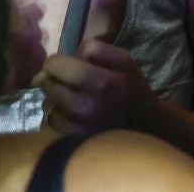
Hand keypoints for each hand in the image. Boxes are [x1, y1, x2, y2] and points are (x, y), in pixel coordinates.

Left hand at [36, 39, 155, 133]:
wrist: (146, 128)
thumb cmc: (133, 90)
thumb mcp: (124, 60)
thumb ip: (92, 50)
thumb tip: (52, 64)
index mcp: (103, 83)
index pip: (55, 64)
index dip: (59, 62)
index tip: (68, 65)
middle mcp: (86, 108)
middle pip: (46, 83)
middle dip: (55, 79)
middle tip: (71, 83)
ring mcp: (76, 128)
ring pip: (46, 104)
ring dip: (55, 100)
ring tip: (73, 100)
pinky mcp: (70, 142)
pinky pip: (49, 122)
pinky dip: (58, 117)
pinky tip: (72, 116)